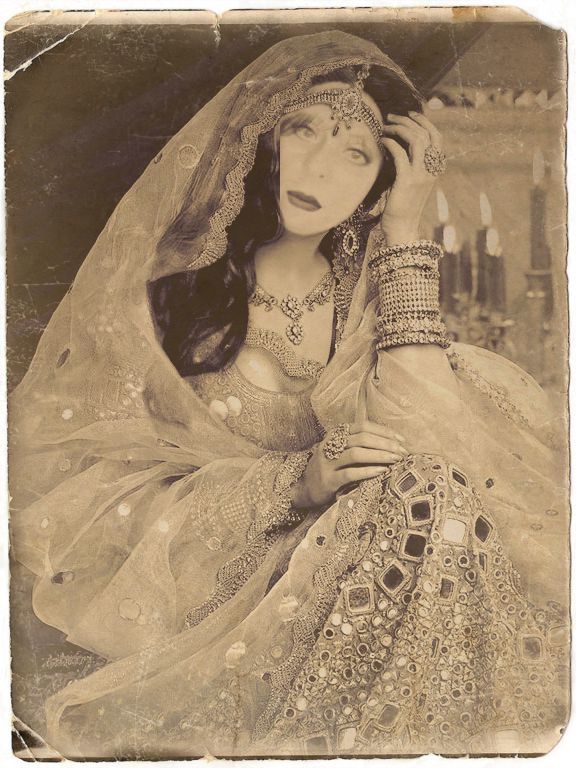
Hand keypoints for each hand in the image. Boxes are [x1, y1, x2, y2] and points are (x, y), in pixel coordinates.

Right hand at [290, 420, 407, 508]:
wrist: (304, 487)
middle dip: (385, 444)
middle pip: (362, 438)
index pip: (363, 426)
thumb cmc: (329, 467)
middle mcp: (330, 445)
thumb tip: (390, 443)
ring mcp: (328, 462)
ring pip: (356, 454)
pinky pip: (350, 473)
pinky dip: (367, 471)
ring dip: (379, 455)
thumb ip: (358, 444)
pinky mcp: (328, 480)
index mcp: (336, 434)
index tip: (401, 439)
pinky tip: (381, 471)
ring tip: (395, 460)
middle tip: (402, 452)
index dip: (383, 431)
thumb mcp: (340, 450)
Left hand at [378, 111, 442, 245]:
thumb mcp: (412, 181)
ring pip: (415, 140)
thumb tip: (399, 144)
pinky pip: (400, 155)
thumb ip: (411, 164)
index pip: (437, 137)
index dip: (424, 122)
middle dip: (408, 121)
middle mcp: (431, 170)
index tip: (410, 114)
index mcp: (436, 168)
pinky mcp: (407, 182)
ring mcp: (420, 176)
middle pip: (426, 134)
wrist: (402, 228)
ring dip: (399, 129)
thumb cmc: (403, 205)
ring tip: (386, 127)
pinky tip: (383, 142)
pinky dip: (391, 144)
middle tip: (391, 117)